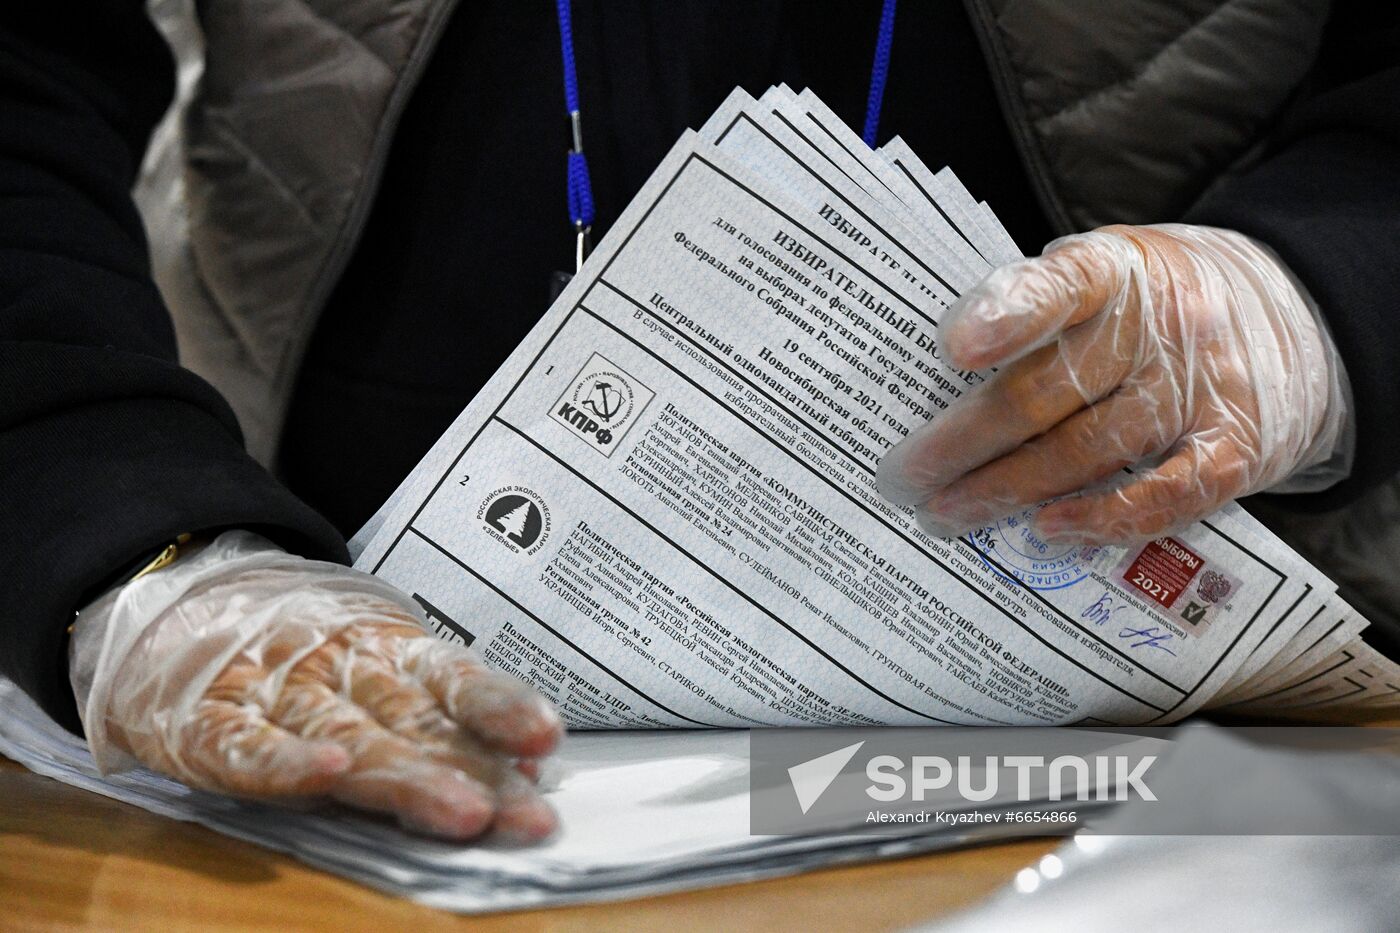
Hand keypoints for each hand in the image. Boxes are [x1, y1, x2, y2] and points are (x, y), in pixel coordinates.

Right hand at [70, 532, 562, 840]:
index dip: (498, 706)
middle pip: (411, 724)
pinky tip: (324, 776)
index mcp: (384, 650)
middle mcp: (337, 668)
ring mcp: (271, 692)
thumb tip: (528, 770)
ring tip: (460, 813)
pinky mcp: (204, 720)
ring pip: (345, 736)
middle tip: (521, 813)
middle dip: (469, 771)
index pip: (452, 677)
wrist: (171, 601)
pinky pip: (246, 744)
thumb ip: (440, 716)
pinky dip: (284, 762)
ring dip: (405, 778)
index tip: (545, 737)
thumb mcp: (373, 661)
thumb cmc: (295, 647)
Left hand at [876, 224, 1349, 543]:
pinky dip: (1101, 517)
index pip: (1060, 288)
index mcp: (1118, 268)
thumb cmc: (1154, 304)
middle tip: (906, 475)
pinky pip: (1161, 494)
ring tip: (946, 512)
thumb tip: (940, 383)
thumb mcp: (1102, 272)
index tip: (954, 350)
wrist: (1290, 315)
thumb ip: (1034, 311)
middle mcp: (1164, 324)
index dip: (1007, 316)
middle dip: (964, 441)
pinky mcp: (1233, 449)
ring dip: (1006, 489)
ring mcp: (1202, 388)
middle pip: (1047, 391)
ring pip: (1087, 449)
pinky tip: (1046, 528)